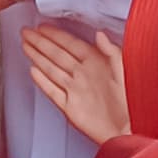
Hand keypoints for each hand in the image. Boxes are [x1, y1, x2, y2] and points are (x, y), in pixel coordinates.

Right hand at [18, 23, 127, 144]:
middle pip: (56, 54)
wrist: (128, 130)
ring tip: (26, 45)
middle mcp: (82, 75)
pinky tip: (33, 72)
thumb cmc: (131, 103)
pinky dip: (42, 81)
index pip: (70, 44)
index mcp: (96, 64)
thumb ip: (112, 52)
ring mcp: (74, 90)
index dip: (55, 34)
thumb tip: (100, 34)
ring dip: (37, 56)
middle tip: (27, 32)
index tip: (43, 26)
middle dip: (40, 42)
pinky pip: (52, 91)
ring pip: (51, 69)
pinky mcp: (69, 107)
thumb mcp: (125, 71)